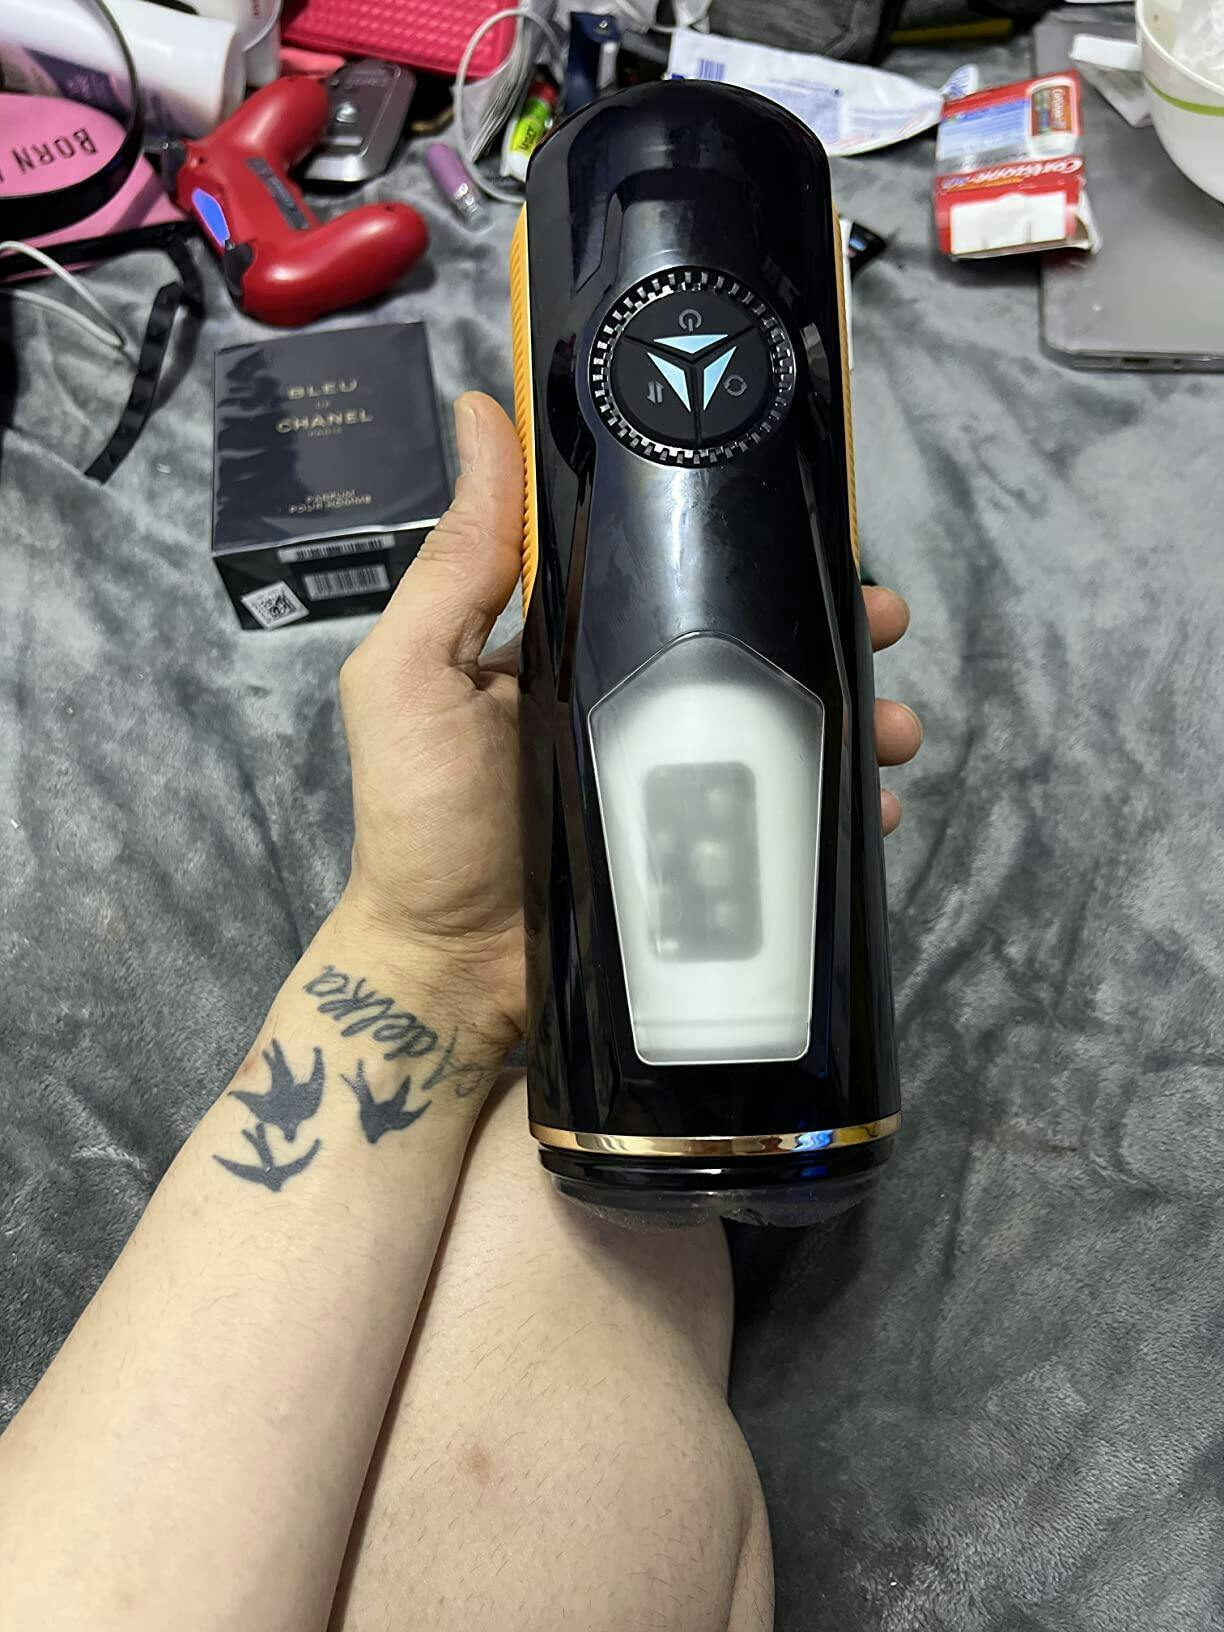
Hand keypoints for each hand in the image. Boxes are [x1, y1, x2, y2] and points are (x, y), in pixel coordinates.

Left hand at [333, 393, 921, 1043]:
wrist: (451, 972)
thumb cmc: (425, 816)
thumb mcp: (416, 673)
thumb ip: (460, 559)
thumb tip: (484, 412)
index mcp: (577, 642)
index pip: (677, 568)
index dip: (749, 541)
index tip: (815, 520)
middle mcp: (638, 700)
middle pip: (755, 643)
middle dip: (835, 623)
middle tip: (884, 621)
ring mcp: (681, 781)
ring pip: (792, 726)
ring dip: (858, 713)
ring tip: (891, 728)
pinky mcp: (710, 855)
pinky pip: (792, 818)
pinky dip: (844, 809)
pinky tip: (876, 809)